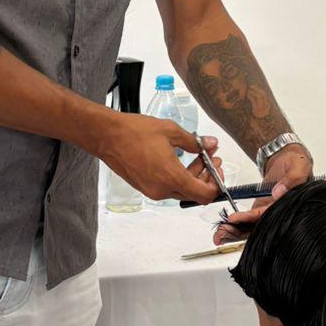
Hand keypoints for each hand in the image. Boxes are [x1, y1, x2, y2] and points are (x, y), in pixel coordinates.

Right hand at [98, 114, 217, 205]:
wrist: (107, 136)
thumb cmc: (134, 132)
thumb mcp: (171, 131)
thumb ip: (195, 141)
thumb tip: (211, 143)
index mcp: (171, 178)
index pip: (204, 194)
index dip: (216, 183)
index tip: (217, 167)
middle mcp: (162, 190)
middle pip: (194, 193)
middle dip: (206, 176)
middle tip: (210, 157)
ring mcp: (152, 191)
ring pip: (181, 190)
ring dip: (192, 176)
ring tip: (197, 155)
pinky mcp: (144, 187)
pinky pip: (168, 187)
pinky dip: (178, 176)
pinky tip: (179, 159)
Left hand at [212, 143, 312, 244]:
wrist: (287, 158)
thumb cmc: (296, 162)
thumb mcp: (298, 166)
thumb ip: (292, 179)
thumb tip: (279, 192)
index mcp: (290, 204)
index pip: (270, 214)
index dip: (252, 218)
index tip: (235, 218)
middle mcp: (279, 212)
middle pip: (259, 225)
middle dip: (239, 230)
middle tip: (222, 232)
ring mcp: (269, 212)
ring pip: (252, 226)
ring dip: (235, 230)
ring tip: (220, 233)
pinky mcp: (261, 209)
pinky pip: (249, 219)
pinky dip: (237, 224)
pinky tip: (224, 228)